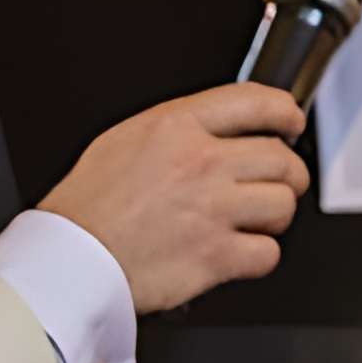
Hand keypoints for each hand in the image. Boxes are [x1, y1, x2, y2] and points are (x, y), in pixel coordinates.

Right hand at [42, 85, 308, 313]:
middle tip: (279, 183)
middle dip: (288, 174)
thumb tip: (213, 129)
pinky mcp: (216, 255)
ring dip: (275, 216)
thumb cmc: (87, 207)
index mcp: (177, 127)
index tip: (291, 122)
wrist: (70, 261)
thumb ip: (175, 130)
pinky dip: (259, 256)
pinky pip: (268, 253)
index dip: (286, 112)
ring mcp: (212, 209)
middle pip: (281, 158)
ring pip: (283, 204)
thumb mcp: (124, 140)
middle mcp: (201, 163)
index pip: (257, 101)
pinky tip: (239, 253)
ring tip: (255, 221)